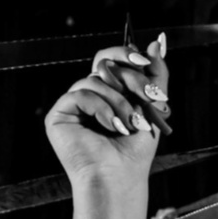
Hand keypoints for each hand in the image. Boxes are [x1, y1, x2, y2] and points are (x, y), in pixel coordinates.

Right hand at [45, 35, 169, 186]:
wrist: (119, 177)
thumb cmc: (135, 150)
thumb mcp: (152, 107)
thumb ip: (156, 75)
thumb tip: (159, 41)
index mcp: (107, 92)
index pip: (111, 59)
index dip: (126, 54)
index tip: (145, 62)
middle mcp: (87, 95)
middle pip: (102, 62)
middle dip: (129, 77)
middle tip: (147, 94)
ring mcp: (71, 105)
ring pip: (94, 80)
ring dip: (119, 102)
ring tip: (130, 125)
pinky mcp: (58, 116)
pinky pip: (80, 94)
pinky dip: (101, 109)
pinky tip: (113, 127)